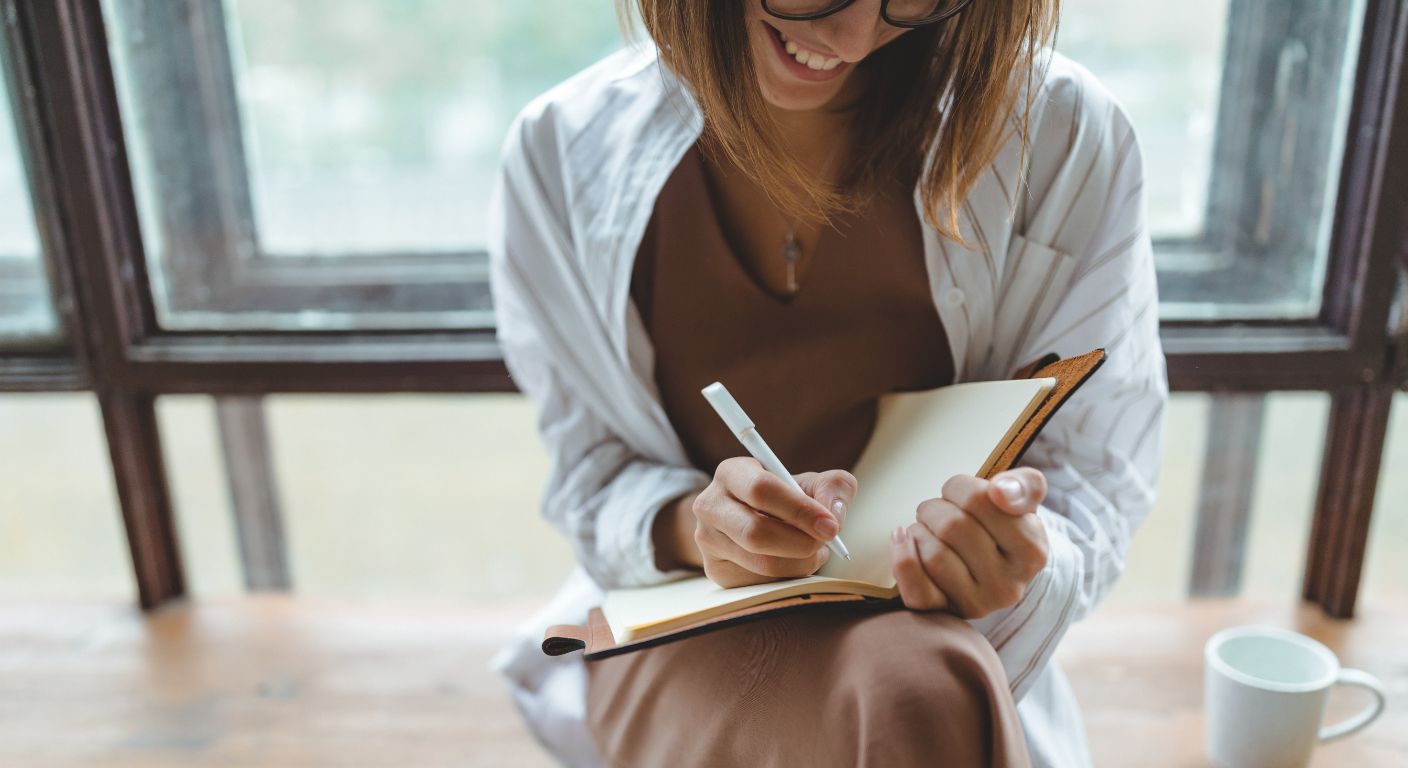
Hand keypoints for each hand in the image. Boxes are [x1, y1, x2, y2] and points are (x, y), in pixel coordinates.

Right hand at [692, 457, 856, 587]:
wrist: (755, 519)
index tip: (831, 526)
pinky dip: (788, 577)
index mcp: (732, 473)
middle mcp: (710, 505)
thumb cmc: (787, 498)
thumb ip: (833, 487)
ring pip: (762, 564)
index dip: (799, 510)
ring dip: (800, 562)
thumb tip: (833, 514)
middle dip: (801, 542)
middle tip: (826, 543)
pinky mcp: (716, 570)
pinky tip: (792, 562)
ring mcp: (708, 540)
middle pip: (756, 533)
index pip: (761, 490)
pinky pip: (760, 584)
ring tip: (812, 550)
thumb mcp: (812, 483)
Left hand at [889, 468, 1048, 617]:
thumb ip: (1023, 485)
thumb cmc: (1003, 526)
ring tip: (927, 527)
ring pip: (932, 554)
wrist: (994, 569)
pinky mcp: (947, 613)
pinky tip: (903, 539)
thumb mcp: (1023, 501)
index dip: (959, 486)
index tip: (959, 491)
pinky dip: (902, 558)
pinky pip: (915, 589)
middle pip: (952, 526)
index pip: (979, 500)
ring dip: (919, 530)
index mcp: (1032, 551)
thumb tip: (999, 491)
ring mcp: (977, 604)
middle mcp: (1009, 585)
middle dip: (935, 507)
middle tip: (937, 509)